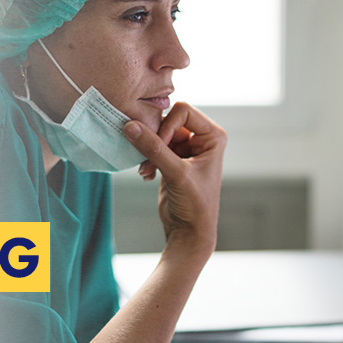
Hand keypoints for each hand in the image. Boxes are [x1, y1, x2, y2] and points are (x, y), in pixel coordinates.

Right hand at [122, 102, 225, 250]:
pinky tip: (147, 175)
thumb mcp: (176, 173)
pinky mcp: (171, 159)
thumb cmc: (195, 204)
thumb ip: (154, 148)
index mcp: (213, 136)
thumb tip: (130, 126)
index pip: (183, 111)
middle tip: (148, 161)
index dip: (167, 125)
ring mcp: (185, 149)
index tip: (159, 146)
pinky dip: (146, 159)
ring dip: (148, 151)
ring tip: (146, 170)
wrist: (189, 232)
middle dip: (155, 139)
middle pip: (169, 120)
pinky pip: (153, 147)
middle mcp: (201, 139)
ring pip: (158, 134)